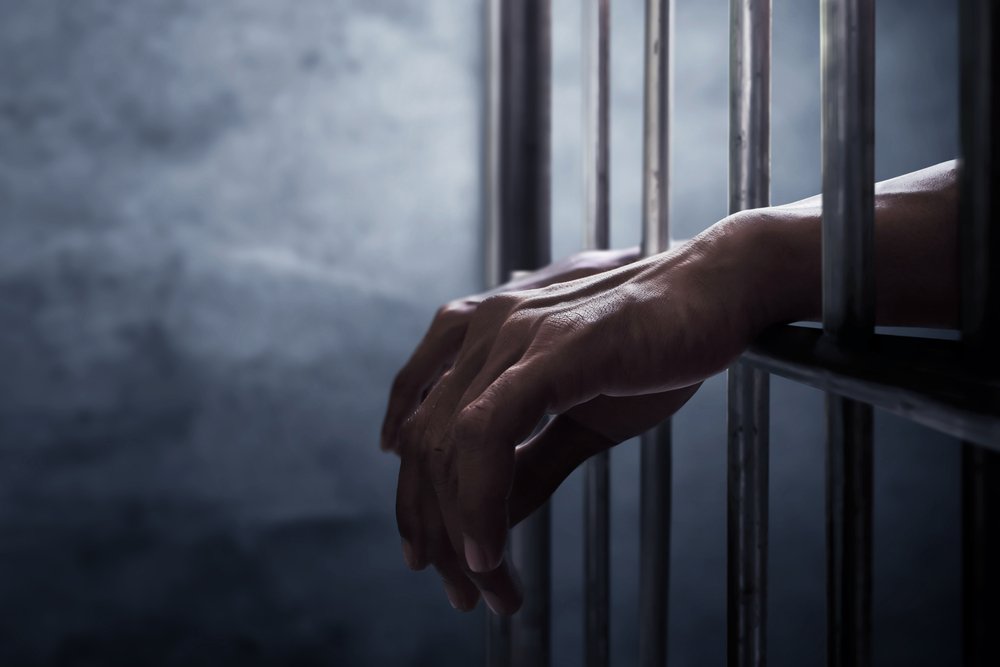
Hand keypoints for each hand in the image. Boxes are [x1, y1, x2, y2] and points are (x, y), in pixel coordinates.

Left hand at [396, 215, 780, 612]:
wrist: (719, 293)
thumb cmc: (655, 350)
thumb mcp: (581, 423)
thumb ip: (530, 465)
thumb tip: (488, 522)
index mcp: (484, 338)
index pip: (422, 426)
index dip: (416, 497)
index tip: (428, 554)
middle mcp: (486, 329)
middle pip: (424, 442)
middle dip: (434, 528)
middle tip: (464, 593)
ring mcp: (514, 334)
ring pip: (447, 444)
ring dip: (459, 529)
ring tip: (485, 586)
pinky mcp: (551, 349)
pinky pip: (487, 433)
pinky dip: (480, 499)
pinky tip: (489, 549)